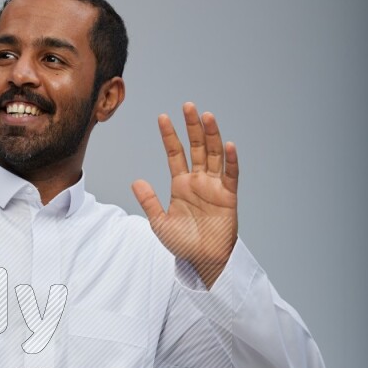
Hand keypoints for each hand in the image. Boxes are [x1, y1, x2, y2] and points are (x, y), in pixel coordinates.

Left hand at [131, 103, 238, 288]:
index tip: (162, 117)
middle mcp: (199, 181)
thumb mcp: (160, 223)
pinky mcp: (228, 197)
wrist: (203, 261)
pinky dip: (231, 161)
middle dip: (192, 127)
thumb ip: (149, 202)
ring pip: (214, 155)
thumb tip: (135, 181)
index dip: (169, 136)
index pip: (175, 153)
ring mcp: (215, 186)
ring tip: (207, 116)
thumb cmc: (183, 243)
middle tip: (188, 106)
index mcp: (181, 184)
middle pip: (196, 147)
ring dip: (212, 136)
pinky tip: (228, 145)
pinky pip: (231, 176)